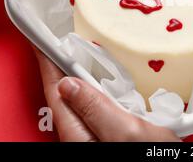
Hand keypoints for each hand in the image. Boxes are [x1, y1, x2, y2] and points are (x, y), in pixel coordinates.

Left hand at [34, 48, 180, 141]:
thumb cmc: (148, 157)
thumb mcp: (126, 132)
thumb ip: (97, 108)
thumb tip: (71, 83)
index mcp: (79, 134)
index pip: (56, 91)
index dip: (50, 63)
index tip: (44, 42)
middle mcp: (84, 136)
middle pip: (68, 95)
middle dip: (65, 67)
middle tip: (66, 43)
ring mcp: (98, 135)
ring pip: (85, 100)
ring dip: (87, 77)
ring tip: (86, 56)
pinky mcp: (112, 133)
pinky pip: (101, 106)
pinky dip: (104, 89)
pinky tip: (111, 81)